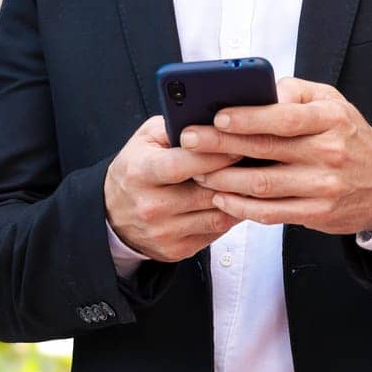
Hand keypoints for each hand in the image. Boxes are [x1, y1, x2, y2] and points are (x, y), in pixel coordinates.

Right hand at [103, 115, 243, 262]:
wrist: (113, 214)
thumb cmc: (136, 167)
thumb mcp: (145, 139)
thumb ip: (175, 126)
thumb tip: (212, 121)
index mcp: (140, 172)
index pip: (182, 164)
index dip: (214, 154)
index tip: (239, 144)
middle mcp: (150, 206)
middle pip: (205, 193)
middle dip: (235, 177)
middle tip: (258, 162)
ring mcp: (163, 233)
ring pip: (217, 216)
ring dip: (239, 199)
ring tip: (254, 180)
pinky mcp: (176, 250)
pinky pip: (215, 233)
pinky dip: (231, 216)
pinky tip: (238, 200)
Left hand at [184, 77, 371, 234]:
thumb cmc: (347, 136)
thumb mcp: (332, 102)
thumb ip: (296, 91)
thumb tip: (262, 91)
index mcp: (331, 119)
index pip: (285, 117)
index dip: (248, 117)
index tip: (217, 116)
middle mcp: (329, 152)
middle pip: (266, 149)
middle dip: (222, 145)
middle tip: (189, 140)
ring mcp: (323, 186)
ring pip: (263, 185)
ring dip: (224, 178)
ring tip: (198, 170)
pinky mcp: (317, 213)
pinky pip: (270, 212)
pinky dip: (241, 207)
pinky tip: (221, 197)